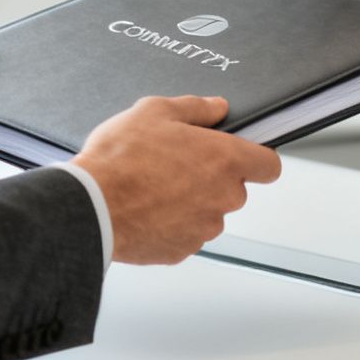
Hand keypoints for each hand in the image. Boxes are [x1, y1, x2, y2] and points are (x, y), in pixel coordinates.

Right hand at [71, 96, 282, 264]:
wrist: (90, 206)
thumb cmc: (120, 160)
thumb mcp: (154, 111)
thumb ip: (195, 109)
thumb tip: (216, 108)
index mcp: (224, 160)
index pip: (269, 165)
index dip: (257, 158)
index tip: (242, 155)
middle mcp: (222, 198)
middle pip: (234, 189)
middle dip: (212, 178)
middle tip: (176, 164)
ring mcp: (203, 229)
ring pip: (208, 213)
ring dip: (191, 202)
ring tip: (154, 187)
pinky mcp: (182, 251)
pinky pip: (185, 234)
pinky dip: (171, 224)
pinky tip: (145, 209)